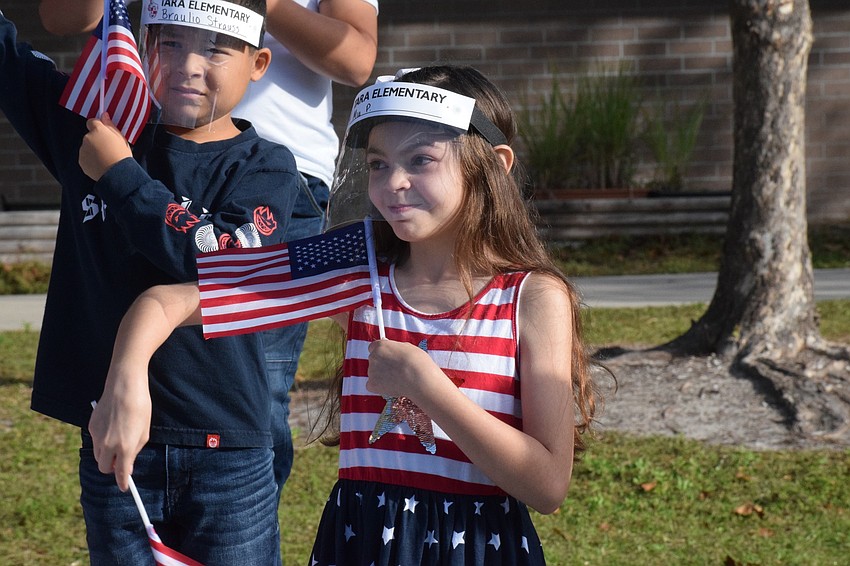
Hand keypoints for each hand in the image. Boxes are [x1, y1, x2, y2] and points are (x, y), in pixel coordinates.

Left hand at [79, 113, 131, 180]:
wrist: (117, 174)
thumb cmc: (121, 155)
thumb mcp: (120, 138)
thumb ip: (110, 125)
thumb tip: (104, 115)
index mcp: (98, 130)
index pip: (92, 122)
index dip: (97, 127)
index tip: (103, 133)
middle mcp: (87, 138)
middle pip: (89, 136)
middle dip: (96, 140)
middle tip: (108, 149)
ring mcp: (83, 150)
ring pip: (87, 147)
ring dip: (93, 150)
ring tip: (104, 158)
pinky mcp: (81, 161)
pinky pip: (85, 157)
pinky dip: (90, 160)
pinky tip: (100, 164)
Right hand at [88, 368, 151, 491]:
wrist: (124, 385)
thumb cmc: (140, 406)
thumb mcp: (144, 431)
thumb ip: (135, 450)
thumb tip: (128, 465)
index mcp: (125, 447)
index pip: (121, 473)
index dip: (123, 482)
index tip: (124, 487)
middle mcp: (108, 445)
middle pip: (104, 468)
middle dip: (112, 468)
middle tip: (121, 462)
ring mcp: (97, 436)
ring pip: (98, 455)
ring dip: (106, 455)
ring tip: (118, 441)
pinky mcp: (90, 426)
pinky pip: (95, 440)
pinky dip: (102, 440)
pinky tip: (111, 427)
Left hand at [366, 339, 438, 398]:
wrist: (420, 379)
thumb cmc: (418, 362)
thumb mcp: (407, 347)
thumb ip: (395, 347)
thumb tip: (391, 347)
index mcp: (381, 346)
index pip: (373, 347)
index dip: (381, 353)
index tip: (387, 357)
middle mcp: (373, 356)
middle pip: (374, 360)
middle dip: (382, 365)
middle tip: (396, 370)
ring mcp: (371, 371)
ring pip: (374, 374)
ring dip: (382, 376)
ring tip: (398, 379)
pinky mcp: (372, 384)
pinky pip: (373, 385)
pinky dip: (380, 387)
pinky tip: (392, 386)